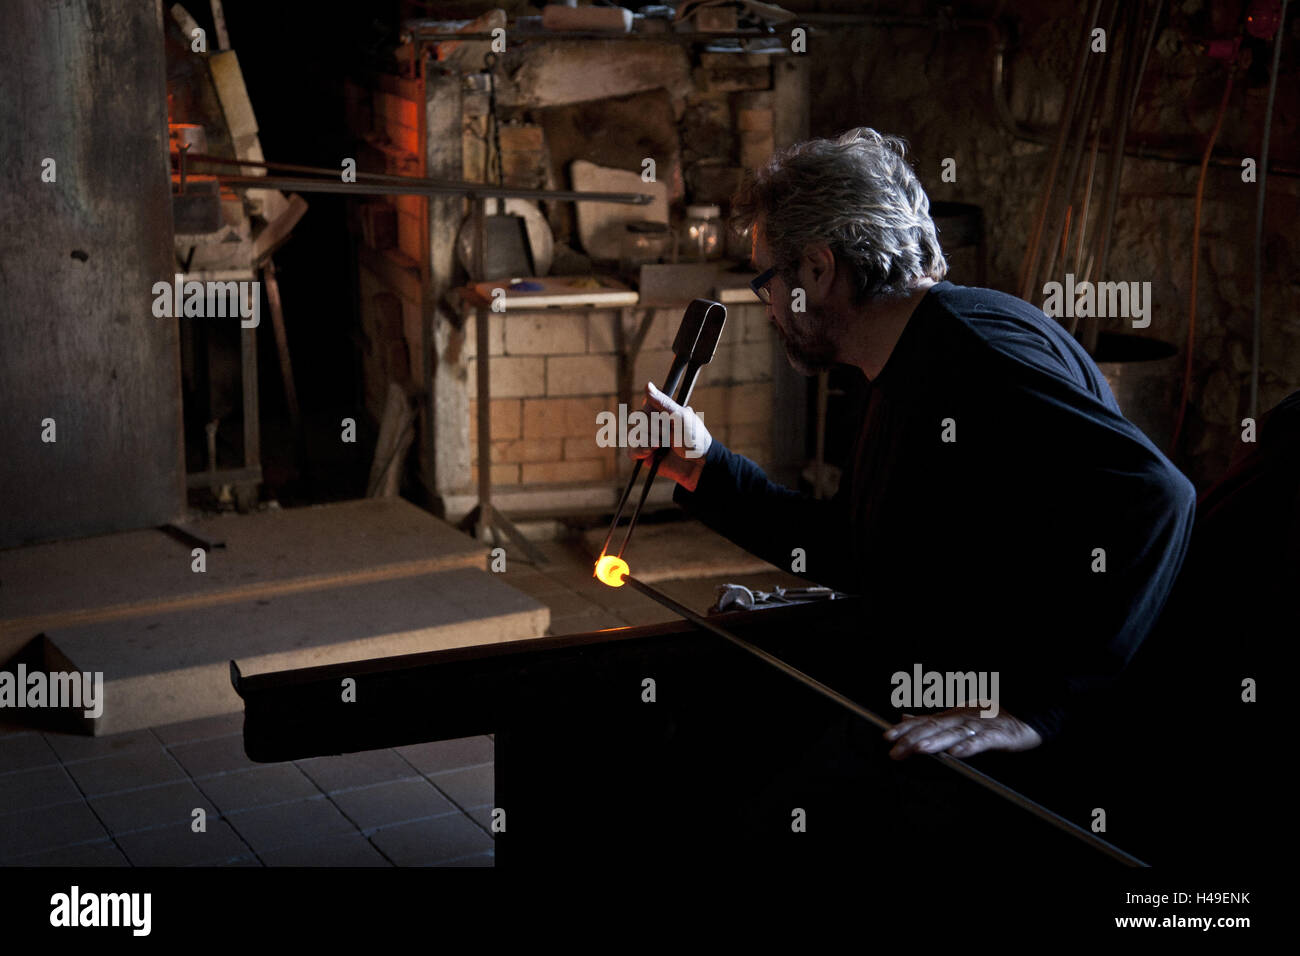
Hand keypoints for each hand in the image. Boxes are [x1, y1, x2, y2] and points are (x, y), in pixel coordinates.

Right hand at [629, 381, 712, 491]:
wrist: (698, 465)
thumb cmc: (694, 438)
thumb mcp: (681, 417)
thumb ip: (663, 403)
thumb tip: (647, 385)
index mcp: (662, 412)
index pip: (645, 406)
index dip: (651, 413)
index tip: (664, 418)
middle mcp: (654, 424)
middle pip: (637, 420)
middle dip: (652, 429)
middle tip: (668, 435)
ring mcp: (649, 440)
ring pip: (633, 435)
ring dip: (648, 441)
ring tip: (661, 446)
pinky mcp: (645, 455)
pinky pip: (632, 452)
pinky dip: (640, 452)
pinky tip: (652, 453)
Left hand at [882, 707, 1042, 759]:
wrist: (1025, 716)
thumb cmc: (989, 718)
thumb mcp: (956, 717)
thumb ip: (930, 720)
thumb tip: (904, 717)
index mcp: (951, 716)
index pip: (923, 721)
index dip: (904, 729)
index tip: (887, 736)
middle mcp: (961, 718)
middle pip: (934, 728)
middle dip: (912, 738)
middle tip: (896, 749)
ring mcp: (978, 726)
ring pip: (953, 734)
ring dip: (935, 741)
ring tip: (919, 749)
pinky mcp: (997, 735)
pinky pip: (980, 741)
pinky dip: (967, 746)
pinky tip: (956, 754)